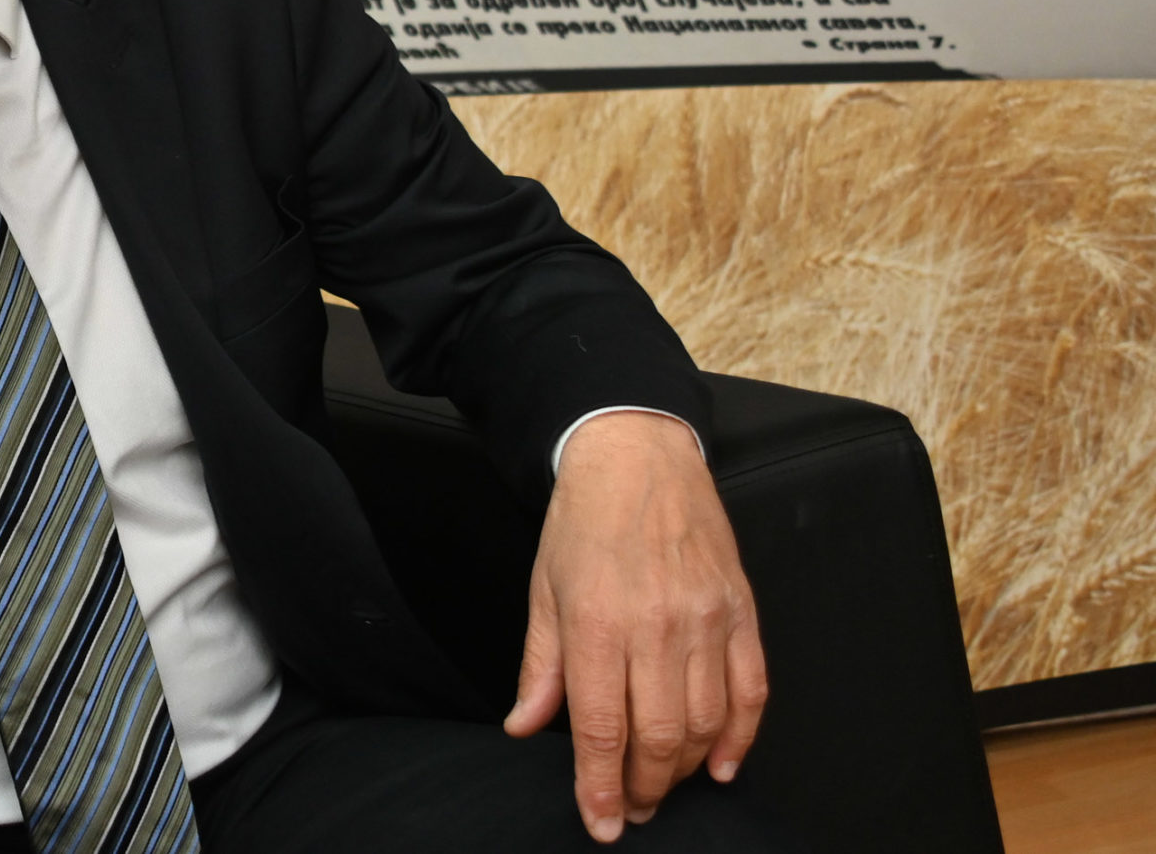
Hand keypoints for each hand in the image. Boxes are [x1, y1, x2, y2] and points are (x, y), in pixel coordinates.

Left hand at [504, 413, 767, 843]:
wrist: (637, 458)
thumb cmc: (583, 523)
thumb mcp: (543, 591)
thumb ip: (539, 667)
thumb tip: (524, 726)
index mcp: (597, 623)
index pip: (600, 728)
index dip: (601, 786)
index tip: (602, 822)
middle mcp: (655, 626)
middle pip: (658, 738)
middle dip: (644, 788)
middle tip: (632, 810)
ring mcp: (705, 620)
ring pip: (706, 724)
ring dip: (686, 770)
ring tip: (664, 786)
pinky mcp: (741, 612)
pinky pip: (751, 693)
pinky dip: (740, 738)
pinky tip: (721, 764)